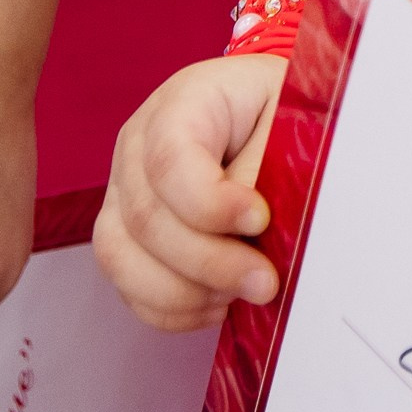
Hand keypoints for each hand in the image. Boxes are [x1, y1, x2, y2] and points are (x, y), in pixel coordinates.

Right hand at [96, 56, 288, 331]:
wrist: (267, 110)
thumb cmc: (281, 109)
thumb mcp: (290, 115)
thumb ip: (270, 165)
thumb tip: (256, 230)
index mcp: (181, 102)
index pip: (170, 158)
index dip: (211, 203)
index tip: (261, 221)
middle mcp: (138, 146)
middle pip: (146, 217)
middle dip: (209, 262)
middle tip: (265, 281)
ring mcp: (123, 192)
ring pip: (122, 257)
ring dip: (185, 292)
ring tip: (241, 295)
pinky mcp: (125, 235)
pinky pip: (128, 286)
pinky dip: (173, 309)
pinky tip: (219, 303)